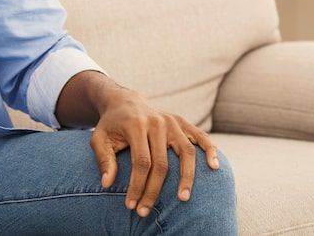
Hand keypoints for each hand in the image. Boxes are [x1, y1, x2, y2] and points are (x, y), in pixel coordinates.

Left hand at [89, 91, 220, 218]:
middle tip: (145, 211)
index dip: (137, 186)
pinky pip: (200, 136)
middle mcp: (157, 122)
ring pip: (185, 152)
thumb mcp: (99, 138)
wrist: (126, 102)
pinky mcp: (182, 121)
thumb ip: (103, 159)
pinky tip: (214, 167)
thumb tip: (107, 184)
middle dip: (154, 190)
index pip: (141, 161)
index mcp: (136, 125)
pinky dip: (210, 150)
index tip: (131, 205)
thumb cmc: (111, 125)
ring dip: (186, 177)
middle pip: (162, 163)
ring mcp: (172, 121)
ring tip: (183, 199)